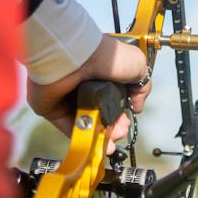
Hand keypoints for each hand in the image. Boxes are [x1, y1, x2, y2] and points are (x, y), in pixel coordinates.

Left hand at [27, 35, 151, 149]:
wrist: (79, 57)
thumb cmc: (105, 56)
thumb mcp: (138, 65)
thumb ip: (142, 87)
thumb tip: (137, 106)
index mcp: (103, 76)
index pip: (113, 101)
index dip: (122, 114)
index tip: (128, 120)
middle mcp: (85, 87)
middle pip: (101, 115)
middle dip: (115, 127)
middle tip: (121, 130)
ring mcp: (68, 99)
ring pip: (87, 124)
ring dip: (102, 135)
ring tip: (111, 138)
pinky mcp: (54, 109)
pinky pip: (70, 128)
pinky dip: (84, 137)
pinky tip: (98, 142)